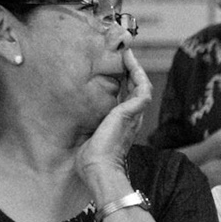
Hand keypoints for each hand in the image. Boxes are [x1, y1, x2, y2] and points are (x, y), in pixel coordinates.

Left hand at [79, 49, 153, 196]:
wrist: (98, 168)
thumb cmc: (91, 161)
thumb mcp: (88, 139)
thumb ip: (89, 129)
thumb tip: (78, 126)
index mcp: (123, 125)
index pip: (128, 98)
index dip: (125, 82)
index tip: (117, 68)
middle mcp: (132, 119)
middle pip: (137, 89)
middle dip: (131, 71)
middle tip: (123, 54)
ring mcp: (134, 115)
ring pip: (142, 86)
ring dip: (136, 68)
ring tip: (127, 53)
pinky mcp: (132, 112)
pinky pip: (142, 87)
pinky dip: (138, 73)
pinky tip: (129, 61)